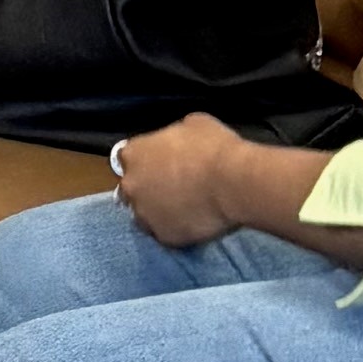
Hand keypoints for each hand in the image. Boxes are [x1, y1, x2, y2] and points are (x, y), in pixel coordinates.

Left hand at [111, 117, 329, 249]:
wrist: (234, 182)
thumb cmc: (215, 147)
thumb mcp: (193, 125)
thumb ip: (174, 135)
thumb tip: (178, 141)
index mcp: (134, 153)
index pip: (128, 158)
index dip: (146, 161)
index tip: (162, 164)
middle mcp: (131, 185)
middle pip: (133, 189)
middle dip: (148, 188)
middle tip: (175, 188)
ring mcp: (144, 214)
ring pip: (145, 215)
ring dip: (159, 211)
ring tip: (186, 209)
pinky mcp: (163, 236)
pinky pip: (166, 233)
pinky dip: (177, 229)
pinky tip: (195, 223)